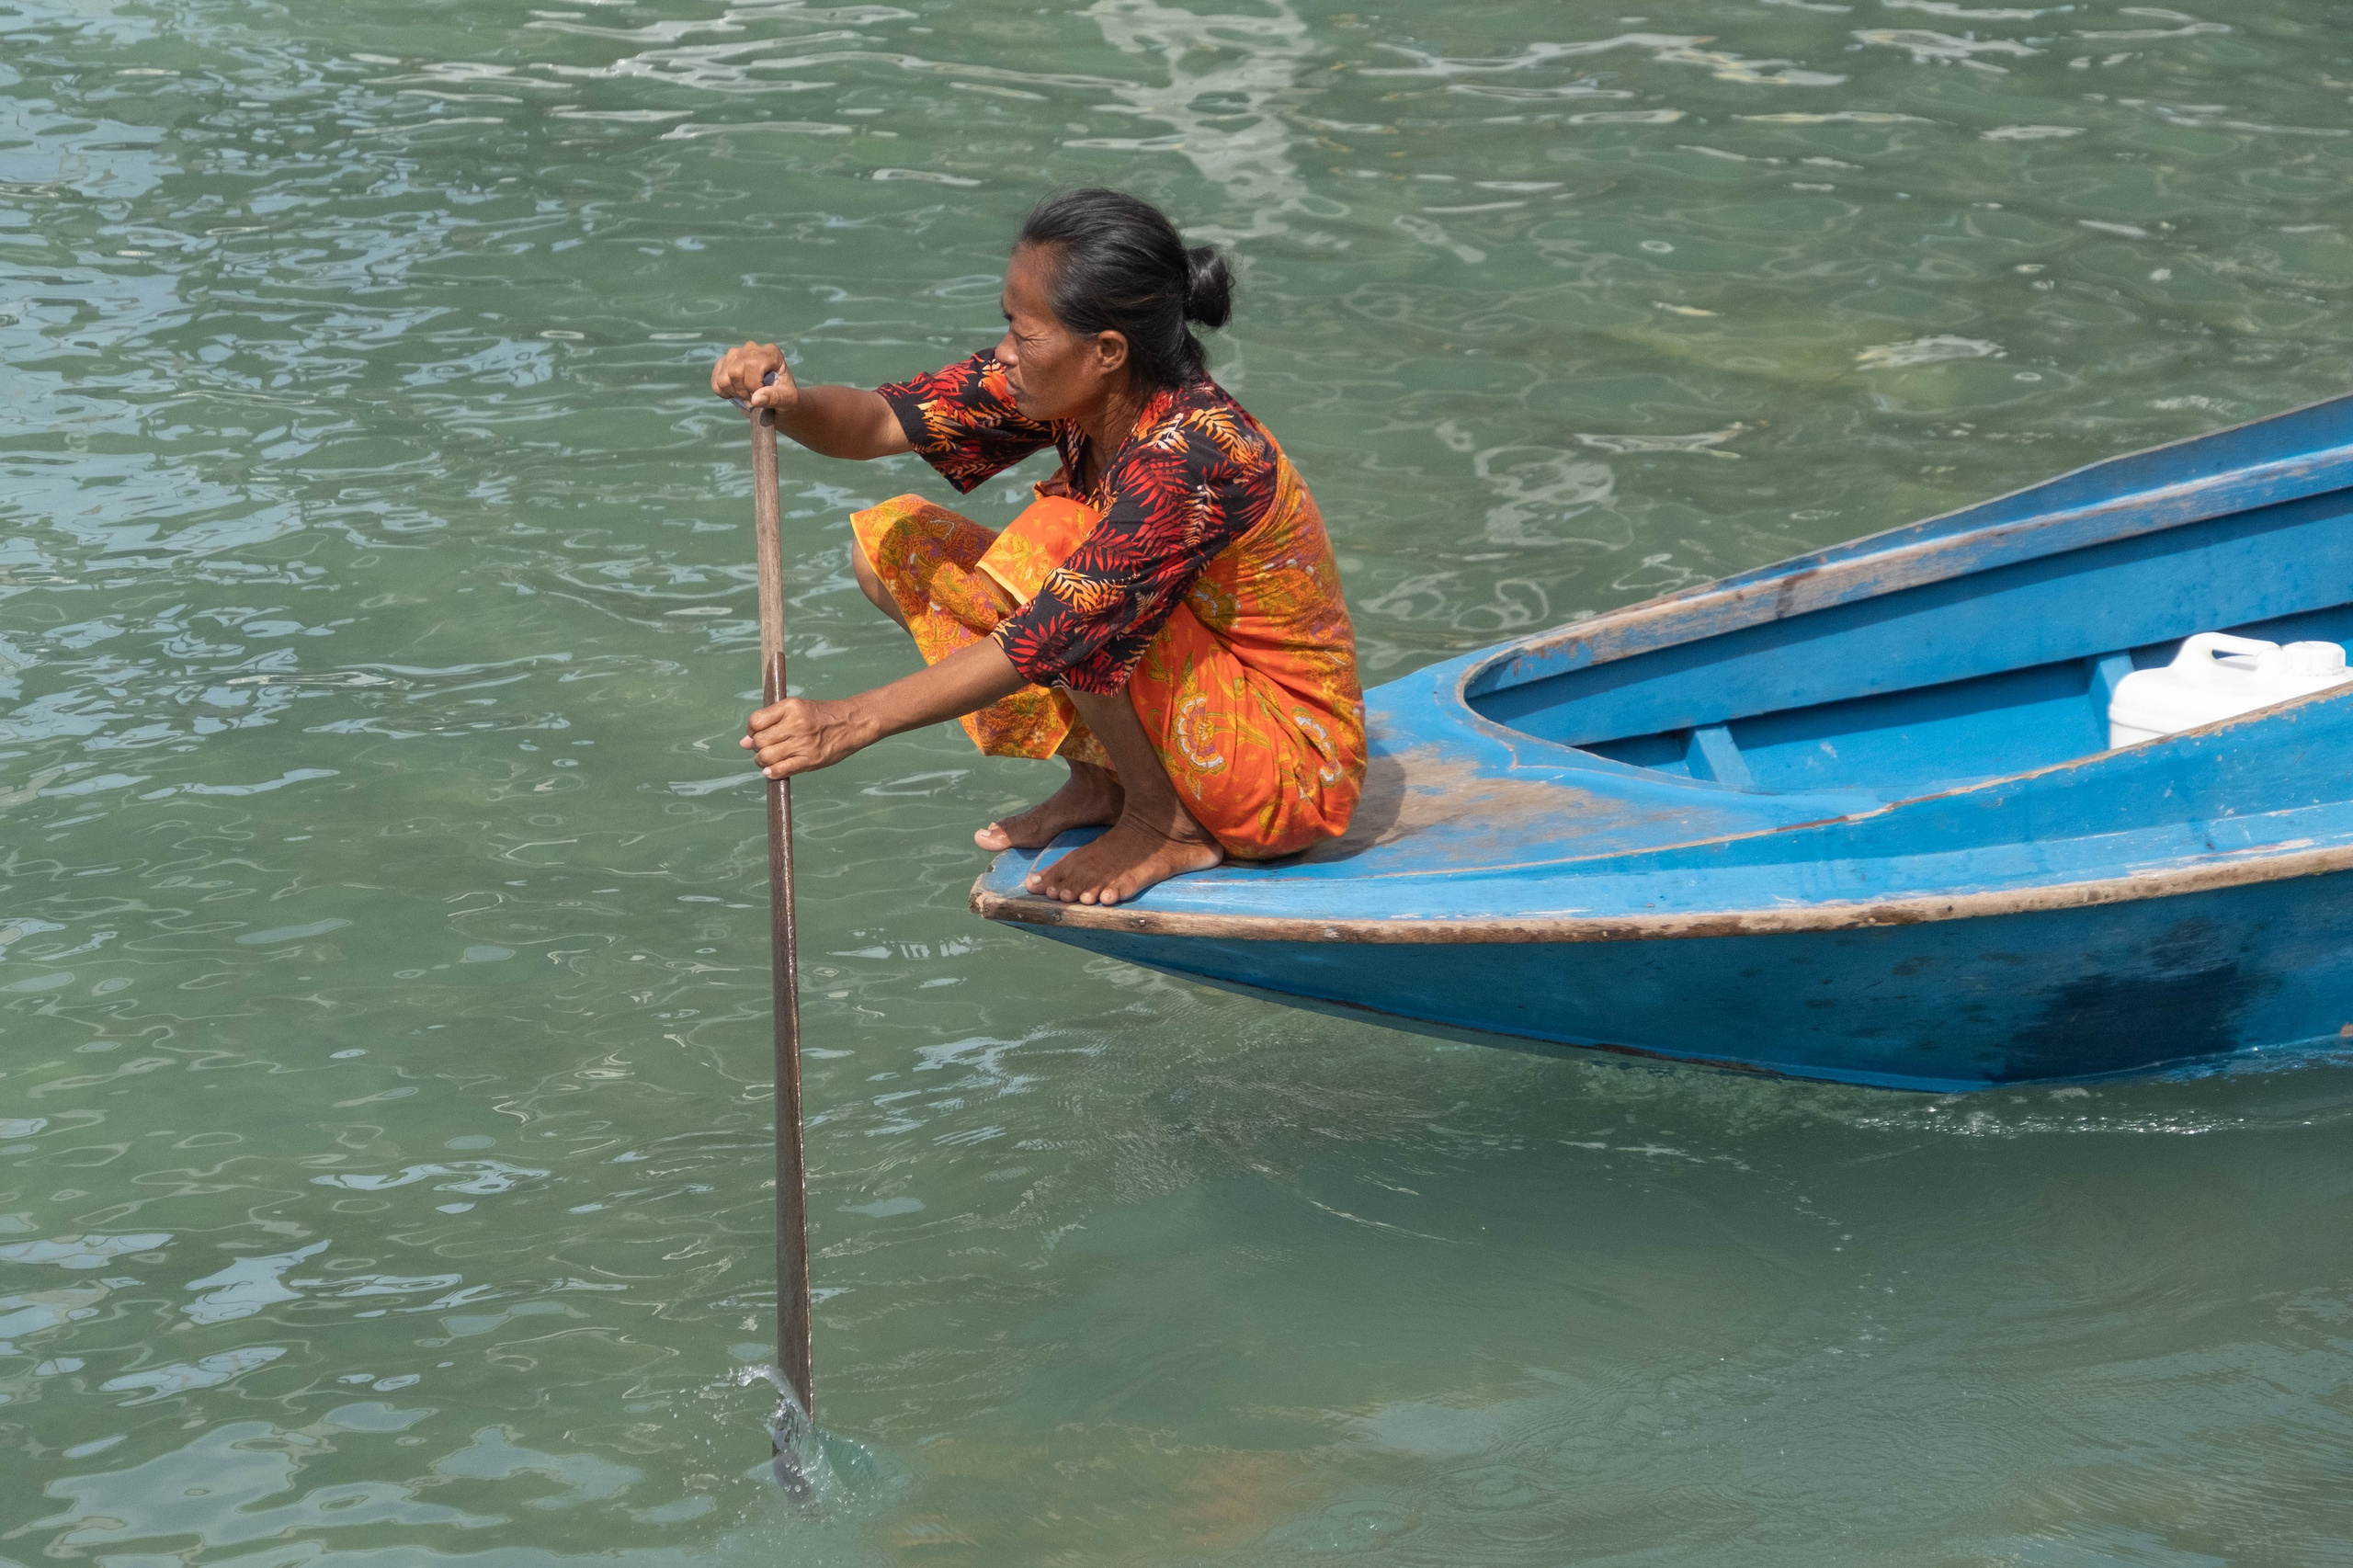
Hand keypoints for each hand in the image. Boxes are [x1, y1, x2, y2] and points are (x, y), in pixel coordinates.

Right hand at [710, 341, 797, 412]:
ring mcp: (735, 354)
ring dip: (734, 394)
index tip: (762, 396)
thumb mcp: (789, 400)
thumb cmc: (786, 397)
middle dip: (744, 392)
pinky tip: (738, 393)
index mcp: (771, 352)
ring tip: (748, 396)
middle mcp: (751, 348)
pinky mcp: (723, 363)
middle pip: (735, 371)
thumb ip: (776, 398)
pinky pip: (715, 382)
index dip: (753, 386)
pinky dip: (724, 393)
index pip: (752, 365)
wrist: (777, 399)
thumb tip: (755, 398)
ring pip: (723, 378)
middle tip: (755, 399)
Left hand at [741, 695, 873, 778]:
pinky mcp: (811, 760)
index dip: (751, 731)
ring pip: (767, 757)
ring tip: (769, 760)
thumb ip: (771, 722)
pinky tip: (772, 771)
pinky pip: (782, 769)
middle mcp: (796, 724)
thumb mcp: (798, 709)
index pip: (755, 722)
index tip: (757, 735)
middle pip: (759, 742)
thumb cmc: (823, 716)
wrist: (853, 723)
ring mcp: (804, 743)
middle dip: (757, 748)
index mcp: (791, 706)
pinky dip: (772, 772)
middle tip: (765, 749)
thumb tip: (743, 743)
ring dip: (762, 761)